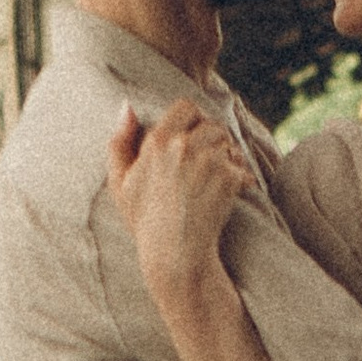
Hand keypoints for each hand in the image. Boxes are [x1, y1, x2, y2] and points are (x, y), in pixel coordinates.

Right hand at [108, 99, 251, 305]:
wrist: (174, 254)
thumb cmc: (145, 220)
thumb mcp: (120, 182)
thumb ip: (119, 142)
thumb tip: (126, 106)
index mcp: (156, 141)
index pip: (186, 107)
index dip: (193, 121)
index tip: (193, 141)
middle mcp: (182, 146)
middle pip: (212, 125)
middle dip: (213, 141)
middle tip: (207, 165)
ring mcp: (207, 161)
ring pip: (229, 144)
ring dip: (229, 158)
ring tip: (217, 180)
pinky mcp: (228, 178)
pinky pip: (242, 167)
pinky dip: (241, 180)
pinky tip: (230, 194)